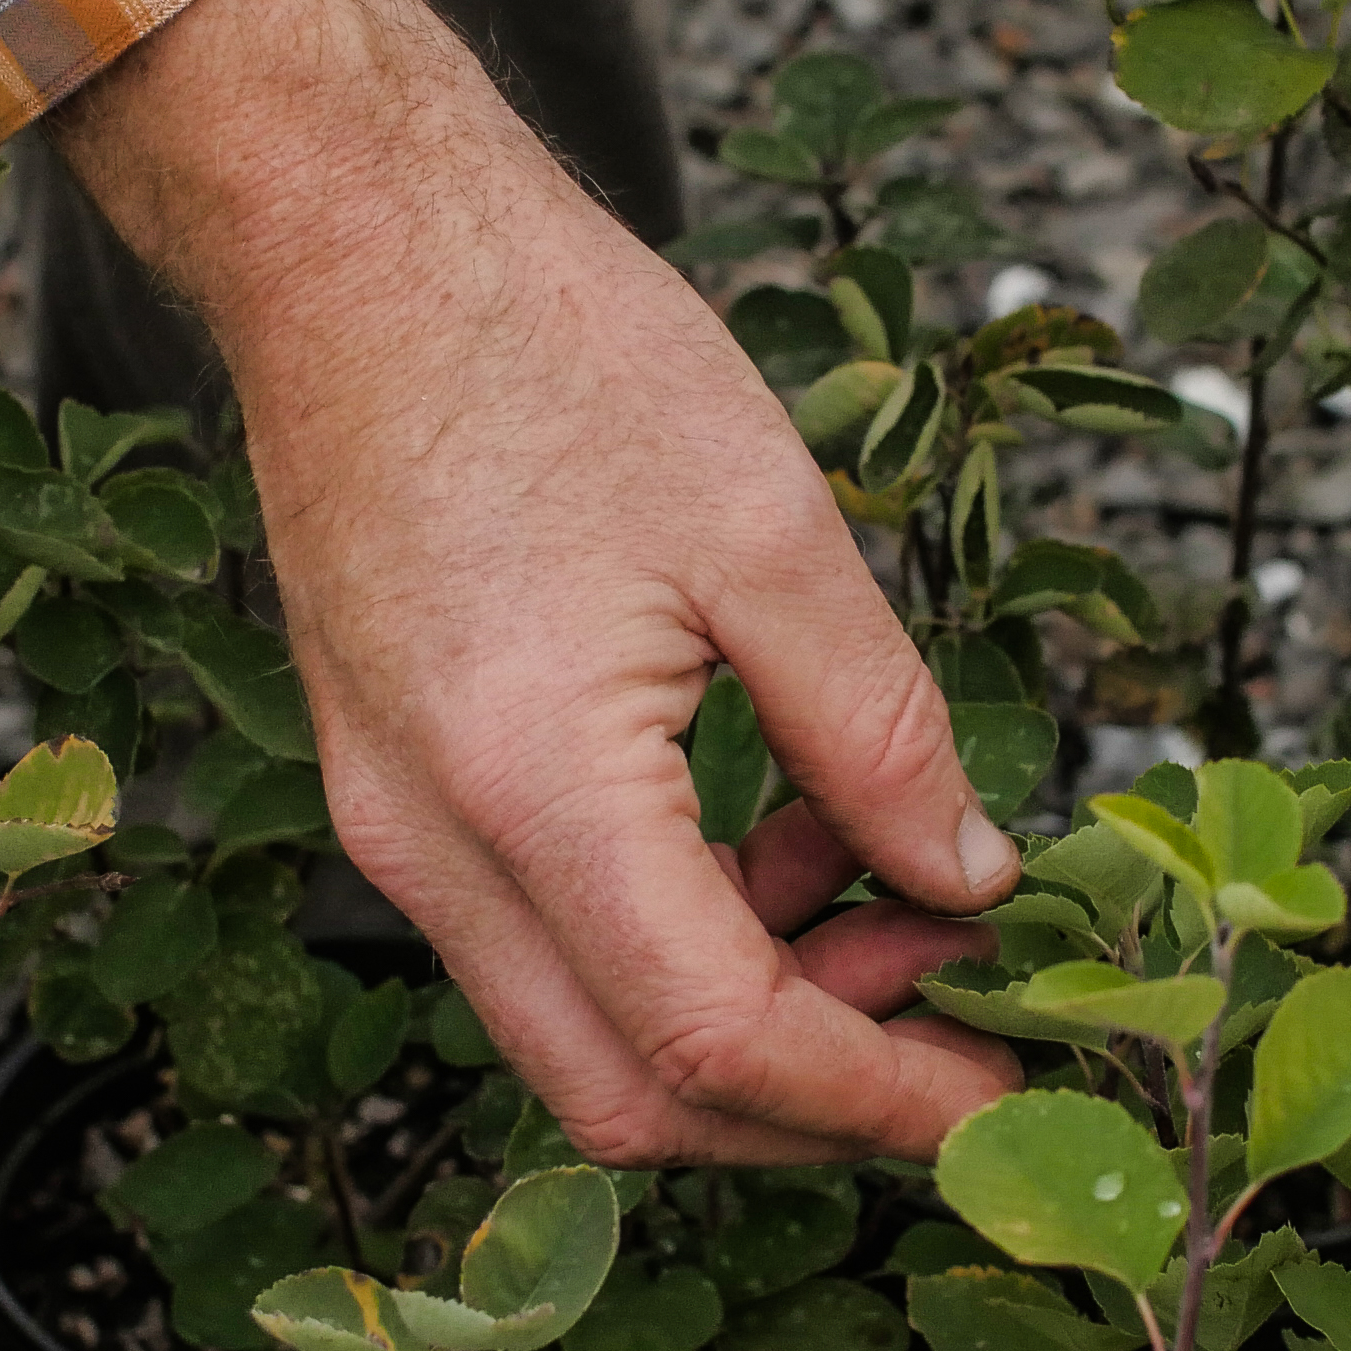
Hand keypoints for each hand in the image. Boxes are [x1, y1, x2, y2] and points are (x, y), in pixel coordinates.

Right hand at [52, 0, 1019, 1164]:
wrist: (349, 244)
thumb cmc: (551, 345)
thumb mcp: (771, 527)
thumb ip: (880, 732)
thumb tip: (973, 882)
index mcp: (531, 785)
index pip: (716, 1042)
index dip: (875, 1101)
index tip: (1000, 1095)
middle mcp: (431, 845)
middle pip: (629, 1099)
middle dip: (812, 1105)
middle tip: (961, 1017)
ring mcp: (393, 826)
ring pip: (583, 1035)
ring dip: (753, 1018)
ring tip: (896, 892)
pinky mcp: (395, 788)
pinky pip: (544, 941)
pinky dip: (679, 942)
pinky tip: (786, 842)